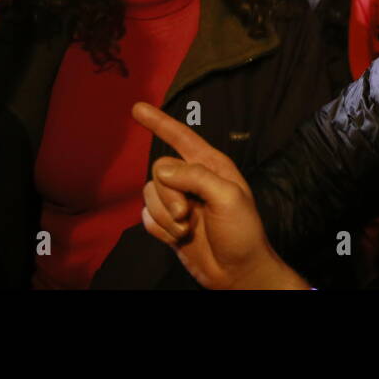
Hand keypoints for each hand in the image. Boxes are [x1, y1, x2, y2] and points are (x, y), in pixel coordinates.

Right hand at [132, 102, 307, 289]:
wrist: (235, 271)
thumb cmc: (241, 231)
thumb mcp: (228, 197)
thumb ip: (196, 176)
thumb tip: (163, 169)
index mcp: (211, 165)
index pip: (181, 136)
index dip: (159, 122)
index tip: (137, 108)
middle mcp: (192, 178)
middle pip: (159, 170)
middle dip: (169, 195)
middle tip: (189, 215)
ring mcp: (177, 201)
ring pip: (149, 194)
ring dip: (166, 217)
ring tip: (189, 228)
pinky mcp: (166, 223)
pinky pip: (146, 217)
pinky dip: (160, 230)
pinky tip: (179, 238)